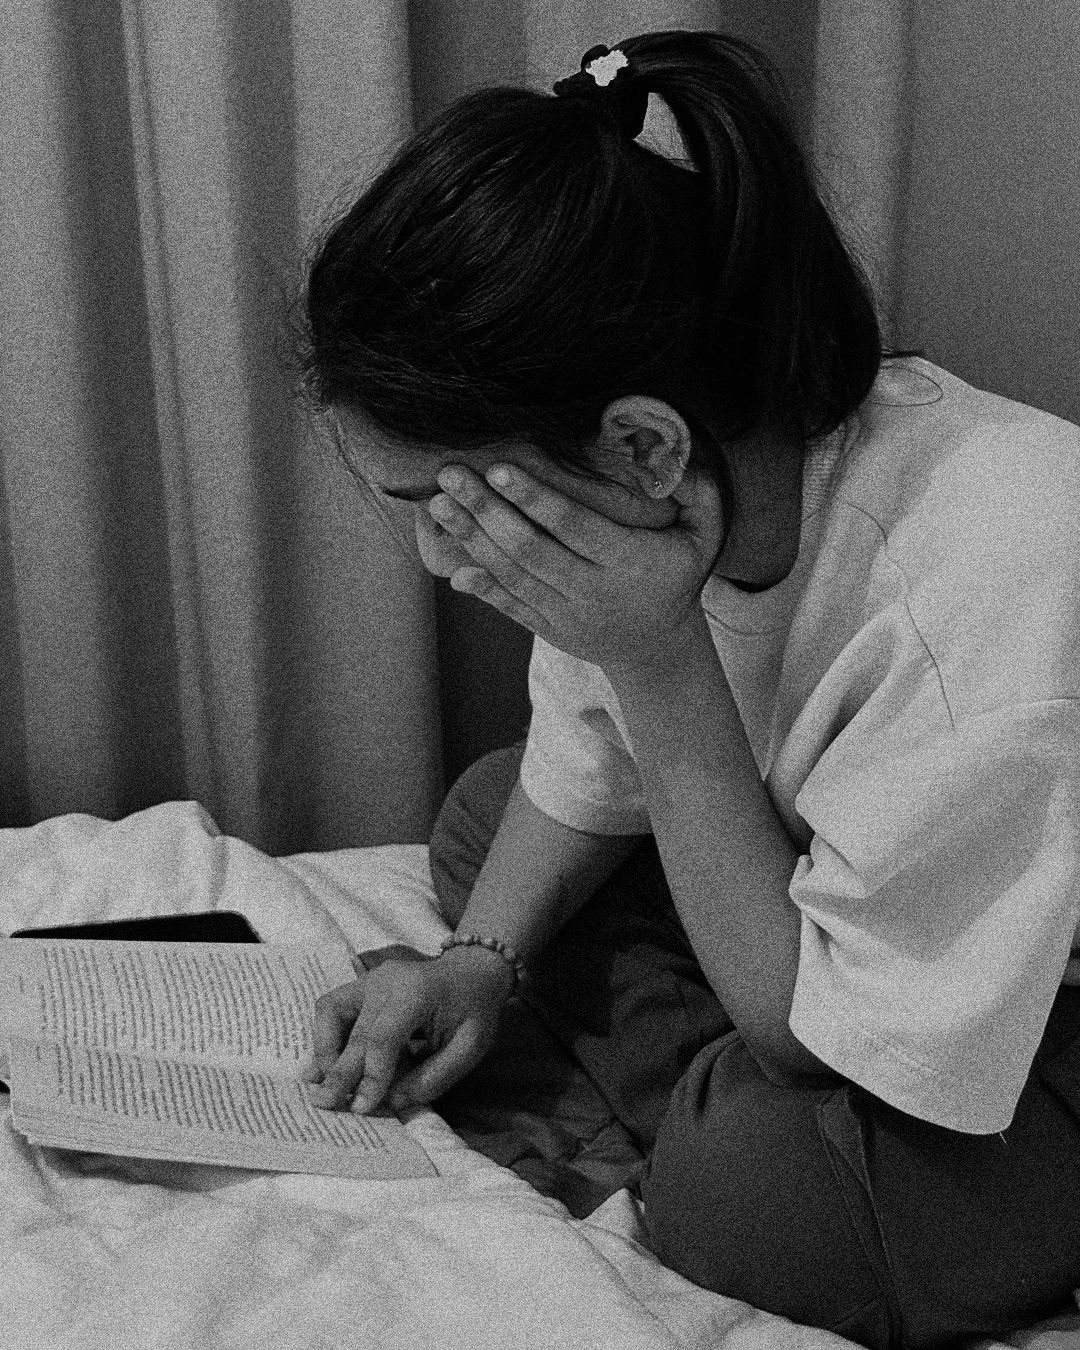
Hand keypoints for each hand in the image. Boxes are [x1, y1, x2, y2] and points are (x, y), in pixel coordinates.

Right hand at [305, 947, 512, 1113]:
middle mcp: (386, 981)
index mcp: (417, 993)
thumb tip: (393, 1102)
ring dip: (323, 1050)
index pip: (384, 1037)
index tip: (362, 1108)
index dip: (371, 1075)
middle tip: (324, 1105)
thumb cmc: (474, 1010)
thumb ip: (434, 1076)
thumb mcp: (469, 1047)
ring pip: (331, 1012)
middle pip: (355, 1031)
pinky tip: (324, 1064)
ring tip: (319, 1084)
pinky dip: (325, 1036)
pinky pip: (332, 1008)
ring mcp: (370, 979)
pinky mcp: (361, 984)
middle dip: (339, 1072)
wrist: (472, 972)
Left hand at [426, 463, 724, 669]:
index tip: (501, 469)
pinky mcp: (549, 629)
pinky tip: (452, 568)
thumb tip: (680, 458)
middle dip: (487, 511)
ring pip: (514, 577)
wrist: (658, 646)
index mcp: (628, 561)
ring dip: (472, 541)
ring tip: (439, 505)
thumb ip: (701, 493)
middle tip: (451, 475)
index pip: (574, 527)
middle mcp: (593, 590)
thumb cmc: (677, 573)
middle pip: (532, 549)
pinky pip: (511, 608)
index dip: (536, 499)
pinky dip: (482, 590)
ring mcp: (567, 614)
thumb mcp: (704, 535)